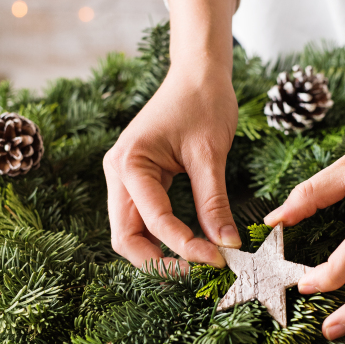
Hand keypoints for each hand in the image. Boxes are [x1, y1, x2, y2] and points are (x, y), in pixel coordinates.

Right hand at [103, 0, 241, 268]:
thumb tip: (227, 246)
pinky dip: (163, 236)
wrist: (197, 72)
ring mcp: (123, 177)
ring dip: (160, 252)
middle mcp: (117, 172)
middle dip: (159, 261)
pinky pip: (143, 218)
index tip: (219, 259)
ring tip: (198, 261)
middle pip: (126, 238)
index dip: (185, 247)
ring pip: (132, 232)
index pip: (154, 221)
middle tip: (199, 271)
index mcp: (129, 163)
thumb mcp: (211, 155)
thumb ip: (214, 204)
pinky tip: (191, 243)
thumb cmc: (204, 102)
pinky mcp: (136, 179)